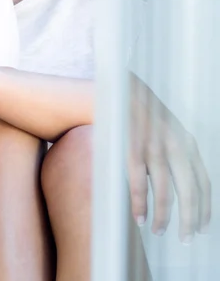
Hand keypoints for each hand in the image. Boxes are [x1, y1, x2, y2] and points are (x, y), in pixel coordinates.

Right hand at [127, 73, 210, 243]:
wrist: (123, 90)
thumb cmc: (145, 114)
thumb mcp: (171, 130)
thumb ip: (179, 153)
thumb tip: (184, 186)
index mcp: (187, 142)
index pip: (203, 182)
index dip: (204, 208)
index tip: (202, 227)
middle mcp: (176, 146)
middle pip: (189, 192)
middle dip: (188, 219)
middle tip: (185, 238)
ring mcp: (155, 147)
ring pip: (165, 192)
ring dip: (163, 216)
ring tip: (158, 230)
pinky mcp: (134, 149)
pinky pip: (140, 185)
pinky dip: (140, 204)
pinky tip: (140, 217)